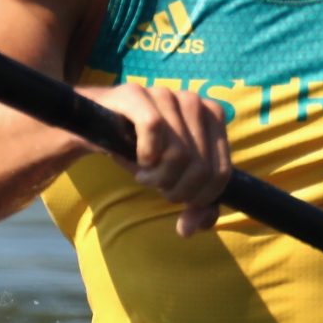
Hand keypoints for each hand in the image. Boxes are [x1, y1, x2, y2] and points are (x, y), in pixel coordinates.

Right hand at [87, 83, 231, 235]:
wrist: (100, 128)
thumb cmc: (144, 152)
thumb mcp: (175, 179)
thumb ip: (195, 202)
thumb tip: (192, 229)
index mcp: (214, 117)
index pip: (221, 172)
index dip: (201, 198)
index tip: (180, 202)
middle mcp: (194, 101)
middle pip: (201, 168)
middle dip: (177, 189)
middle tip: (157, 186)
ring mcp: (167, 94)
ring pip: (179, 153)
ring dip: (158, 176)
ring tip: (145, 174)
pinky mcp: (137, 94)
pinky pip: (154, 128)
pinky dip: (145, 154)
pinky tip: (139, 159)